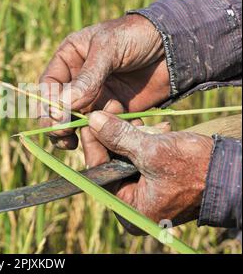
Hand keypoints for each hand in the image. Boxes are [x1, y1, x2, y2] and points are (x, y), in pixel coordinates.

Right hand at [39, 14, 169, 166]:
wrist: (175, 44)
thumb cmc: (137, 35)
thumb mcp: (109, 48)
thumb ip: (88, 76)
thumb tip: (64, 105)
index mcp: (70, 59)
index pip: (49, 85)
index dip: (47, 102)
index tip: (55, 117)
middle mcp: (78, 80)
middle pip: (59, 108)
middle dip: (58, 123)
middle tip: (63, 135)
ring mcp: (96, 97)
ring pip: (78, 122)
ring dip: (76, 134)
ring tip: (74, 144)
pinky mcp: (115, 110)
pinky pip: (102, 127)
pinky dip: (102, 136)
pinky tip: (106, 140)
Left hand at [89, 111, 213, 234]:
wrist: (234, 173)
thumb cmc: (196, 169)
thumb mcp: (153, 151)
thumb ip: (120, 137)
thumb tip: (93, 120)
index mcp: (130, 209)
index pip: (100, 171)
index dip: (94, 142)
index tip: (90, 119)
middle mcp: (135, 205)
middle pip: (111, 162)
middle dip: (115, 135)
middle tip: (112, 110)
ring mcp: (146, 192)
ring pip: (126, 156)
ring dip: (133, 135)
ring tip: (143, 122)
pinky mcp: (157, 179)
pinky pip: (142, 157)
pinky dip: (147, 141)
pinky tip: (158, 129)